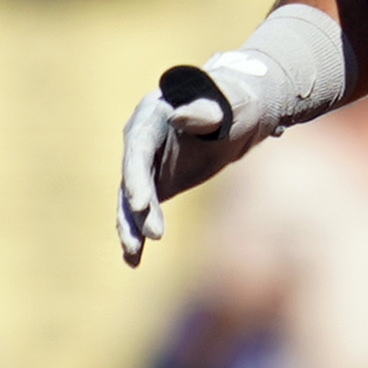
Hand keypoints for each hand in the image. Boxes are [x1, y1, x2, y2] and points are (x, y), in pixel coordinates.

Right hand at [115, 63, 236, 265]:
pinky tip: (132, 262)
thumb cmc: (236, 105)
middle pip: (132, 176)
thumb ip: (205, 112)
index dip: (136, 175)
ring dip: (132, 227)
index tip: (139, 203)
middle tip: (151, 235)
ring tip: (133, 255)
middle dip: (137, 208)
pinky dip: (137, 234)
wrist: (237, 117)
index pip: (139, 148)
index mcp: (152, 115)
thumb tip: (179, 116)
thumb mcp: (229, 106)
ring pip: (130, 199)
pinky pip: (140, 212)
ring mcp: (144, 164)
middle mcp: (140, 139)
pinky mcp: (153, 184)